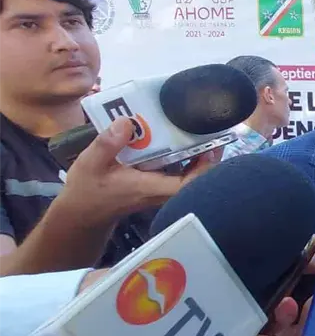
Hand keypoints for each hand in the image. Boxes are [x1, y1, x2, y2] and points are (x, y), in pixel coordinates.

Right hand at [59, 117, 217, 225]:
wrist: (83, 213)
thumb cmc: (87, 190)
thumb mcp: (90, 164)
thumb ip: (107, 144)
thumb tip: (126, 122)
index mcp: (148, 187)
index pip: (186, 185)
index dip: (204, 169)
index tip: (211, 148)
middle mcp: (159, 191)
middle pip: (195, 180)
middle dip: (207, 158)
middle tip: (210, 131)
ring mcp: (160, 190)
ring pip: (188, 176)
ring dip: (196, 156)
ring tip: (199, 130)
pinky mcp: (156, 186)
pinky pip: (178, 173)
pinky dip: (183, 158)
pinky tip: (179, 138)